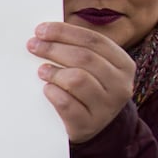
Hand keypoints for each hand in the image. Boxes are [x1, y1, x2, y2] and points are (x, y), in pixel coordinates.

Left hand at [27, 22, 135, 143]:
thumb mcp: (93, 68)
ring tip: (42, 71)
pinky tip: (47, 89)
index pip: (94, 40)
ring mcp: (106, 108)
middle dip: (54, 48)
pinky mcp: (88, 125)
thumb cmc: (89, 89)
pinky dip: (52, 93)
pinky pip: (66, 103)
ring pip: (77, 79)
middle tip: (33, 45)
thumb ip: (77, 48)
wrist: (95, 127)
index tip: (41, 30)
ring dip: (54, 72)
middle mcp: (120, 86)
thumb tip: (45, 31)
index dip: (65, 32)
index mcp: (124, 64)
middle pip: (84, 58)